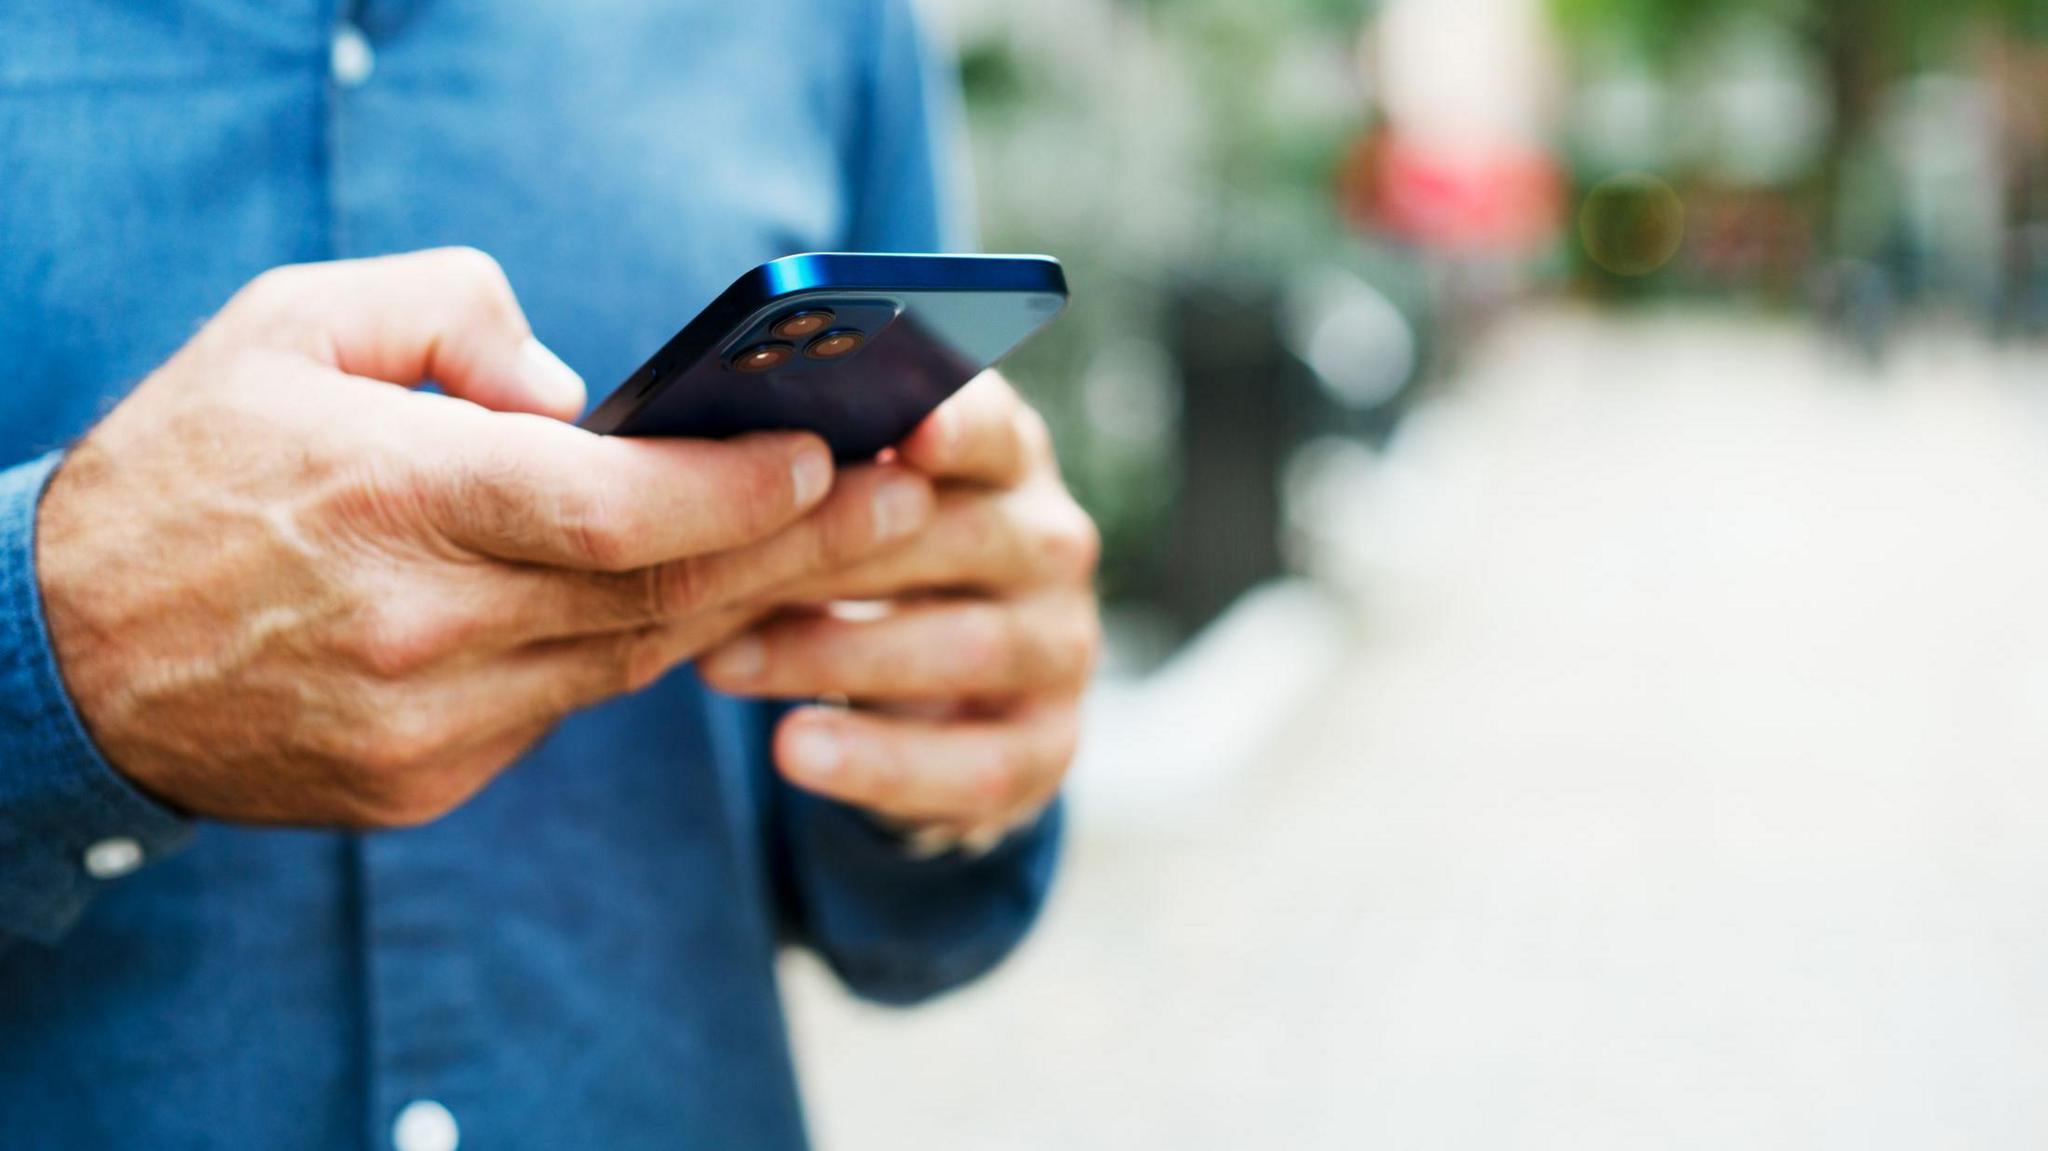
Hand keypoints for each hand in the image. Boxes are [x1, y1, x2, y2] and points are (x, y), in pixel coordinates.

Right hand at [37, 249, 934, 828]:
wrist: (61, 655)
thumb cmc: (187, 467)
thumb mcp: (288, 325)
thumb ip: (449, 315)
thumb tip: (578, 393)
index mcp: (389, 498)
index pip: (613, 510)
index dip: (738, 492)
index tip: (829, 458)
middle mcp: (419, 628)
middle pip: (656, 596)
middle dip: (799, 550)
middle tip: (905, 503)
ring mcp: (425, 726)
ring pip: (628, 661)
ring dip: (739, 604)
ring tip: (832, 546)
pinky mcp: (421, 783)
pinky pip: (563, 710)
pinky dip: (628, 650)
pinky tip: (693, 604)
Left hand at [699, 374, 1100, 849]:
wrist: (923, 704)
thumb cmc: (859, 568)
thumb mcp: (842, 510)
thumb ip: (812, 476)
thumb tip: (712, 454)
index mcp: (1005, 460)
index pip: (994, 429)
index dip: (955, 428)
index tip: (905, 434)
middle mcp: (1051, 544)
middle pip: (965, 536)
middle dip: (836, 555)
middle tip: (716, 569)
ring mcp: (1061, 646)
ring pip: (968, 648)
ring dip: (834, 657)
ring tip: (722, 664)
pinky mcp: (1049, 744)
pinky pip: (978, 762)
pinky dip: (880, 761)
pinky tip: (794, 749)